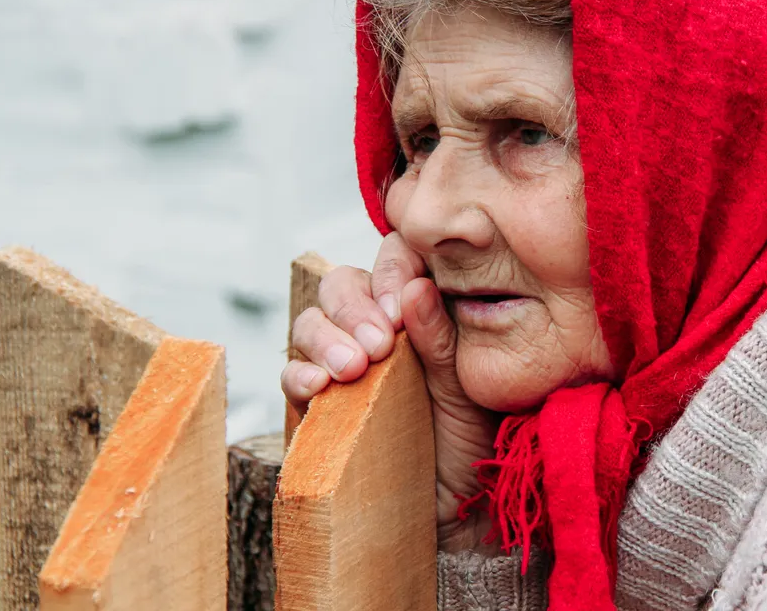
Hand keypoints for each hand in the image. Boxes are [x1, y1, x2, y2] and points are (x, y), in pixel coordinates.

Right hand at [281, 232, 498, 551]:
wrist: (459, 505)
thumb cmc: (472, 437)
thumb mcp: (467, 386)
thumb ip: (441, 338)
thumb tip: (416, 288)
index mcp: (418, 308)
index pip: (393, 259)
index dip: (389, 272)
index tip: (399, 310)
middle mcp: (377, 326)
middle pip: (342, 285)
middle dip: (352, 308)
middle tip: (377, 346)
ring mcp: (345, 362)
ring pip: (311, 322)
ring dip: (324, 338)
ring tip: (351, 369)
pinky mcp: (322, 404)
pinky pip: (294, 376)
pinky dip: (299, 375)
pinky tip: (318, 387)